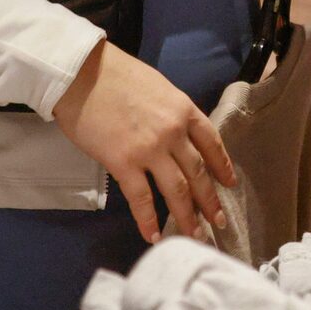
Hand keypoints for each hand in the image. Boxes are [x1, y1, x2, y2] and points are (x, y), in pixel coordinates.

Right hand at [50, 40, 238, 245]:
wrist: (80, 73)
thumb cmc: (114, 74)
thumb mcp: (157, 87)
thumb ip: (171, 112)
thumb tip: (176, 134)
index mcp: (184, 110)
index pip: (213, 143)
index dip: (223, 167)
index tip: (230, 184)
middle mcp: (174, 132)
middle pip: (199, 174)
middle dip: (210, 202)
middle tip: (219, 222)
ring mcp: (150, 150)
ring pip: (177, 191)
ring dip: (187, 217)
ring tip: (195, 236)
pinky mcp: (124, 163)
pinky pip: (141, 199)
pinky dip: (149, 221)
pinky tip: (154, 235)